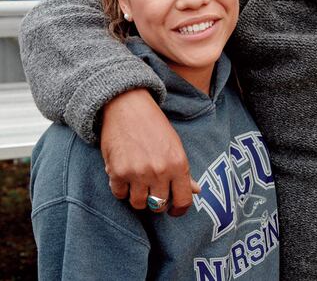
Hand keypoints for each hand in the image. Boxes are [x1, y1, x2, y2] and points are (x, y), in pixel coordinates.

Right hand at [101, 89, 199, 216]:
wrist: (128, 107)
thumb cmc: (154, 127)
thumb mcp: (175, 146)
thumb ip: (184, 172)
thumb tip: (196, 191)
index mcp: (178, 164)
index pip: (183, 200)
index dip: (179, 210)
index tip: (174, 211)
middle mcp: (160, 171)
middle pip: (158, 205)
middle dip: (155, 202)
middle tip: (152, 192)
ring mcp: (138, 173)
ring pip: (138, 203)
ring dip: (137, 196)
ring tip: (137, 182)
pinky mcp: (117, 172)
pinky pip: (119, 194)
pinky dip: (120, 188)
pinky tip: (124, 175)